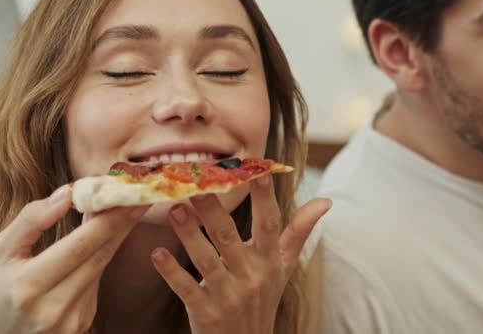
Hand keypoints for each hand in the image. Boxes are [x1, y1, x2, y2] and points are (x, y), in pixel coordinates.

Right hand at [0, 185, 146, 333]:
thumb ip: (32, 220)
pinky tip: (99, 240)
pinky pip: (97, 281)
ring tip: (122, 209)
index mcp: (29, 287)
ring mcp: (72, 320)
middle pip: (100, 254)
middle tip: (140, 197)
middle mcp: (55, 307)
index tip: (130, 196)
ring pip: (102, 266)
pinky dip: (100, 257)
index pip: (81, 245)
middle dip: (123, 222)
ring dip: (115, 236)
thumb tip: (67, 193)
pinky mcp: (82, 323)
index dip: (110, 219)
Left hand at [151, 175, 331, 333]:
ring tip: (175, 209)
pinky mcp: (205, 312)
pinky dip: (172, 272)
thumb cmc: (265, 296)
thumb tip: (325, 201)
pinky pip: (187, 289)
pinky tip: (157, 254)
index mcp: (269, 260)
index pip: (269, 224)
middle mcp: (250, 275)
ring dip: (189, 234)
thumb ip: (300, 231)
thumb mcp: (285, 265)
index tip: (258, 171)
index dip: (265, 198)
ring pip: (206, 260)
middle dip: (213, 210)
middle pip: (229, 237)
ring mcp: (227, 294)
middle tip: (196, 183)